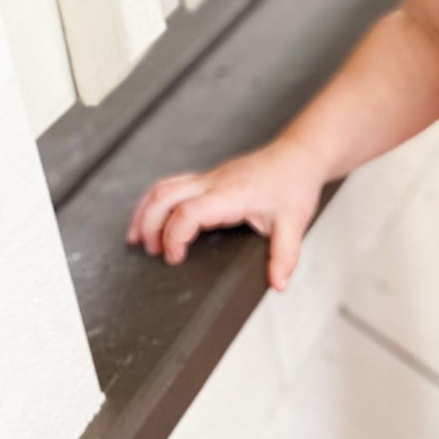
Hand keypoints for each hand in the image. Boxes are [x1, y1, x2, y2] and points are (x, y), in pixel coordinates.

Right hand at [124, 138, 324, 291]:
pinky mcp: (210, 177)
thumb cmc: (295, 182)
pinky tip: (154, 217)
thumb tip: (278, 283)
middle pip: (164, 197)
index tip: (174, 258)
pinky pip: (173, 184)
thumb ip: (284, 255)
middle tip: (150, 252)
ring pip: (163, 187)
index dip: (174, 237)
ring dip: (145, 211)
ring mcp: (210, 177)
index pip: (188, 213)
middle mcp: (214, 182)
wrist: (300, 154)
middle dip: (148, 225)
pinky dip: (156, 202)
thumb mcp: (294, 222)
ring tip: (137, 238)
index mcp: (231, 195)